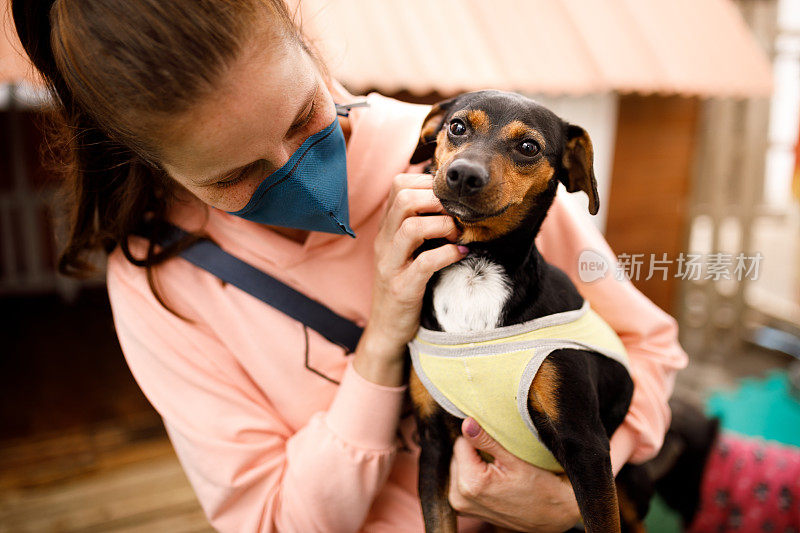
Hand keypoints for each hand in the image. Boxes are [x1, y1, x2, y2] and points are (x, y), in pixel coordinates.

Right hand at [354, 174, 464, 384]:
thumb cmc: (406, 285)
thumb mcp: (408, 250)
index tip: (449, 198)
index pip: (399, 184)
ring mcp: (391, 264)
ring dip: (443, 226)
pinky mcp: (402, 287)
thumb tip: (452, 201)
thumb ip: (421, 226)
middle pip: (404, 198)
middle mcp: (384, 241)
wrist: (388, 329)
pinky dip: (448, 254)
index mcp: (386, 229)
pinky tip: (460, 255)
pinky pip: (425, 262)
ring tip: (458, 235)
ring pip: (412, 226)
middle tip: (456, 215)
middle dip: (437, 200)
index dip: (428, 183)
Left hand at [449, 418, 580, 532]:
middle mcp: (459, 497)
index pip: (461, 443)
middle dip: (475, 452)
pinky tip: (493, 479)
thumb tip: (466, 423)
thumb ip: (486, 441)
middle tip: (500, 460)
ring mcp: (461, 506)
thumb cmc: (540, 488)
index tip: (497, 446)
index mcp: (470, 483)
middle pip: (458, 456)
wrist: (554, 516)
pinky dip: (474, 475)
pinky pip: (462, 481)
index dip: (479, 439)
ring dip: (474, 463)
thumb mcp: (515, 460)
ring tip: (499, 470)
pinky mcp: (465, 509)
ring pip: (459, 467)